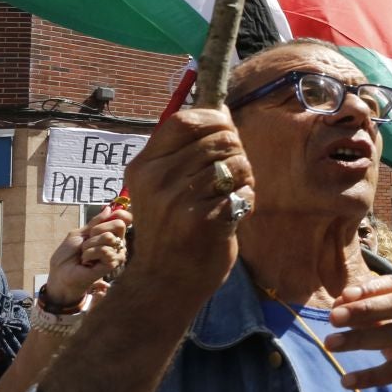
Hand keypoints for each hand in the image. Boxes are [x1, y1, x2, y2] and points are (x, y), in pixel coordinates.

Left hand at [45, 206, 131, 306]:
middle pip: (119, 224)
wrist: (61, 273)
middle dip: (98, 229)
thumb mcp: (79, 233)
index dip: (119, 214)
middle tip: (87, 240)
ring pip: (109, 237)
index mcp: (109, 234)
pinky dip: (90, 253)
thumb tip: (109, 209)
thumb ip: (95, 222)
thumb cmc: (68, 256)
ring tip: (84, 254)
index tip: (109, 215)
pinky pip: (105, 250)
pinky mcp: (113, 264)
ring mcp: (116, 253)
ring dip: (90, 244)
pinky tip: (87, 261)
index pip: (123, 219)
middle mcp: (116, 243)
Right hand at [123, 107, 251, 298]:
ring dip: (244, 178)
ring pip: (237, 162)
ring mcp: (177, 199)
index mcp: (145, 165)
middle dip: (237, 153)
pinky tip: (231, 215)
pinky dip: (246, 200)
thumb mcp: (163, 185)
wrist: (164, 282)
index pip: (185, 120)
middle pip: (220, 138)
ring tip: (229, 197)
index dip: (215, 120)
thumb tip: (219, 108)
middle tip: (230, 178)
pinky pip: (243, 190)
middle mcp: (157, 178)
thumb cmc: (172, 229)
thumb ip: (187, 149)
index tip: (226, 135)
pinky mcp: (201, 219)